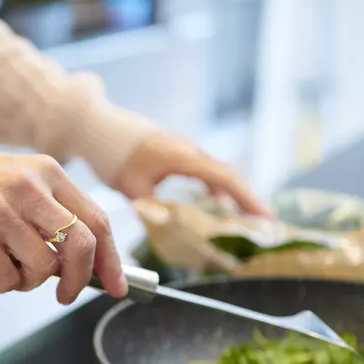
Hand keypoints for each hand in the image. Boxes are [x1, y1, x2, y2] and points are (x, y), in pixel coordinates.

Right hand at [0, 148, 127, 303]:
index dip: (111, 259)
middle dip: (80, 280)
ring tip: (8, 268)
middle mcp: (29, 187)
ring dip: (29, 281)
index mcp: (47, 172)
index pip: (96, 220)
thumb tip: (86, 263)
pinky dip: (0, 284)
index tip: (117, 285)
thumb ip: (52, 214)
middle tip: (66, 295)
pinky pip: (7, 280)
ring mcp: (2, 211)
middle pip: (80, 246)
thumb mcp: (18, 182)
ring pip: (43, 269)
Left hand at [113, 133, 271, 215]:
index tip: (264, 216)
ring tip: (245, 217)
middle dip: (246, 198)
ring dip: (232, 192)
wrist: (99, 127)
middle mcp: (189, 150)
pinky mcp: (178, 150)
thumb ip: (152, 212)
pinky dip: (215, 186)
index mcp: (182, 157)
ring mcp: (185, 148)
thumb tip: (167, 235)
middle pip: (227, 174)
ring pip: (216, 171)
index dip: (246, 198)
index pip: (224, 178)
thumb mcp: (132, 189)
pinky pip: (204, 169)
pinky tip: (215, 202)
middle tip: (264, 222)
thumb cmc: (114, 156)